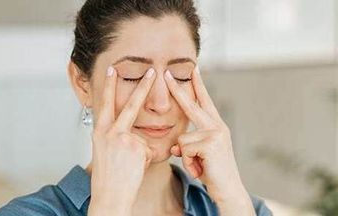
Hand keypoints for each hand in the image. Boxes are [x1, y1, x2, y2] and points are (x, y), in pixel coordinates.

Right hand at [88, 66, 155, 215]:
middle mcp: (109, 131)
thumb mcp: (105, 150)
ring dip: (140, 151)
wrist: (109, 196)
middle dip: (142, 87)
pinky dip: (145, 159)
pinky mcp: (136, 148)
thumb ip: (117, 136)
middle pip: (129, 104)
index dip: (109, 85)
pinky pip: (149, 149)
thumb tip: (132, 132)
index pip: (106, 103)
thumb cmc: (108, 175)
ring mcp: (123, 139)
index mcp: (100, 130)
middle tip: (151, 71)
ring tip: (129, 164)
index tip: (113, 70)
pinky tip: (135, 169)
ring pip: (143, 136)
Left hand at [165, 66, 251, 206]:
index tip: (192, 70)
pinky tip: (201, 169)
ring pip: (182, 139)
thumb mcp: (199, 156)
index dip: (198, 86)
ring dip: (186, 157)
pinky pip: (183, 149)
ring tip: (200, 166)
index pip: (204, 102)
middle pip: (192, 105)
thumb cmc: (214, 173)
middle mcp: (217, 126)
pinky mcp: (210, 143)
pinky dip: (188, 163)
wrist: (229, 191)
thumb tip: (173, 146)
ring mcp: (215, 133)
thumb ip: (187, 146)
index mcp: (216, 126)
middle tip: (166, 73)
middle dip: (177, 89)